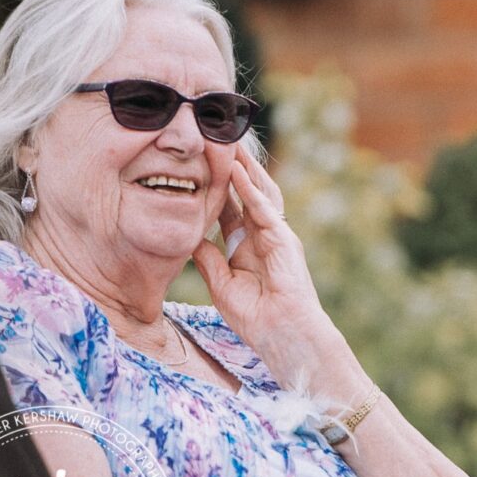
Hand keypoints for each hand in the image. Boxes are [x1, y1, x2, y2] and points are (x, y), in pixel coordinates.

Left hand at [192, 145, 365, 397]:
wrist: (286, 338)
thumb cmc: (259, 319)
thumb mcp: (222, 285)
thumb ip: (209, 259)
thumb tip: (191, 235)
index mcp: (249, 245)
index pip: (232, 206)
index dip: (216, 184)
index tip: (198, 162)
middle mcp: (266, 234)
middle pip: (248, 191)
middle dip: (232, 166)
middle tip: (214, 138)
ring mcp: (278, 235)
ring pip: (260, 191)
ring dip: (243, 167)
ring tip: (226, 141)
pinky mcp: (285, 241)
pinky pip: (265, 208)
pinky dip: (249, 189)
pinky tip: (236, 171)